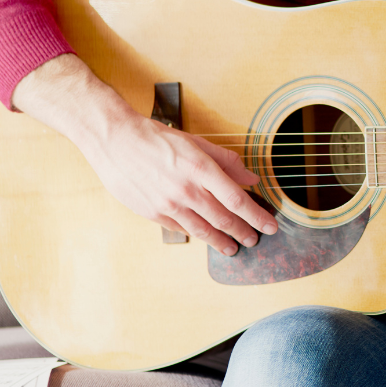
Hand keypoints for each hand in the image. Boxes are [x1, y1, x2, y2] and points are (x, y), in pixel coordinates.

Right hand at [80, 114, 277, 256]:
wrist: (115, 141)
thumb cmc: (157, 138)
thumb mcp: (196, 142)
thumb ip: (226, 161)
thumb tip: (251, 178)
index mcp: (201, 168)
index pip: (237, 199)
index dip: (256, 216)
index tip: (270, 225)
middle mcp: (187, 190)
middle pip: (224, 219)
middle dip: (244, 232)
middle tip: (255, 239)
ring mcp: (169, 204)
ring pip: (203, 230)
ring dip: (222, 241)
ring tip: (234, 247)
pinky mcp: (153, 213)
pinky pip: (182, 229)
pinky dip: (198, 234)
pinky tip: (207, 237)